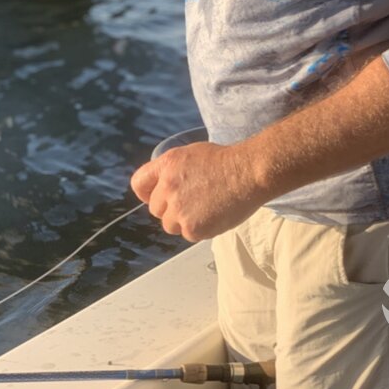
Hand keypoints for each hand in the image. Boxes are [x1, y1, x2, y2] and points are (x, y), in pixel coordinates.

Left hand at [130, 141, 265, 241]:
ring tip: (206, 208)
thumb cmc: (227, 161)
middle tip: (194, 203)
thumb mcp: (193, 154)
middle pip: (156, 209)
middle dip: (171, 209)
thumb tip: (164, 187)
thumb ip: (173, 171)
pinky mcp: (192, 228)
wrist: (249, 172)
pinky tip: (215, 215)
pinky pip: (188, 234)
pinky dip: (200, 229)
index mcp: (167, 164)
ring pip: (170, 225)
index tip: (157, 197)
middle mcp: (168, 186)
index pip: (139, 183)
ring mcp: (179, 209)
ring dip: (184, 221)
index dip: (147, 193)